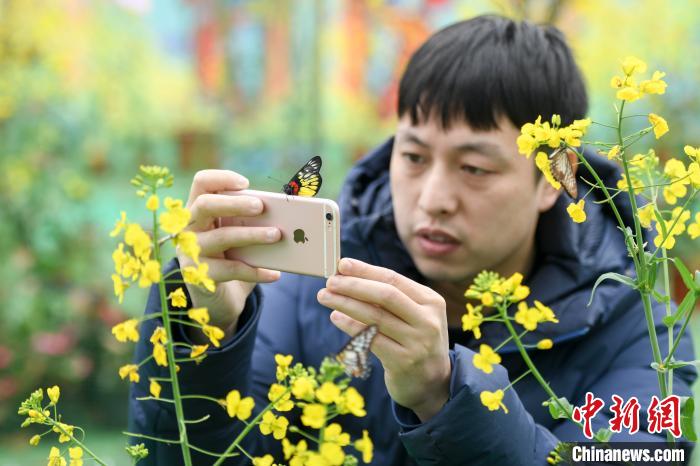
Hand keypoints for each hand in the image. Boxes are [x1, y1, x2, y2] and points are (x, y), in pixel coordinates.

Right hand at [179, 170, 281, 338]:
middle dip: (235, 204)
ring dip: (252, 235)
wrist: (219, 293)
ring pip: (222, 237)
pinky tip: (275, 274)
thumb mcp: (239, 231)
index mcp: (198, 208)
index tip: (246, 183)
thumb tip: (285, 213)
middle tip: (261, 206)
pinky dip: (256, 271)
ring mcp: (191, 250)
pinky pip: (231, 270)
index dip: (221, 178)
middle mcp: (189, 226)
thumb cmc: (233, 253)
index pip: (201, 182)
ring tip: (276, 235)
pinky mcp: (200, 275)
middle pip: (205, 205)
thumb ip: (251, 219)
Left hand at [317, 258, 450, 420]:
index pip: (393, 279)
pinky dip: (350, 326)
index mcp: (430, 301)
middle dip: (354, 285)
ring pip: (375, 317)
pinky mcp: (403, 362)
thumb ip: (388, 297)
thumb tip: (348, 274)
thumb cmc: (414, 340)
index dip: (365, 270)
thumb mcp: (412, 315)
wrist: (433, 383)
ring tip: (325, 297)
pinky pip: (371, 339)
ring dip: (345, 304)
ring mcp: (417, 342)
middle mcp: (427, 320)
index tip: (341, 264)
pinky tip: (336, 317)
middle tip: (330, 281)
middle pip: (385, 295)